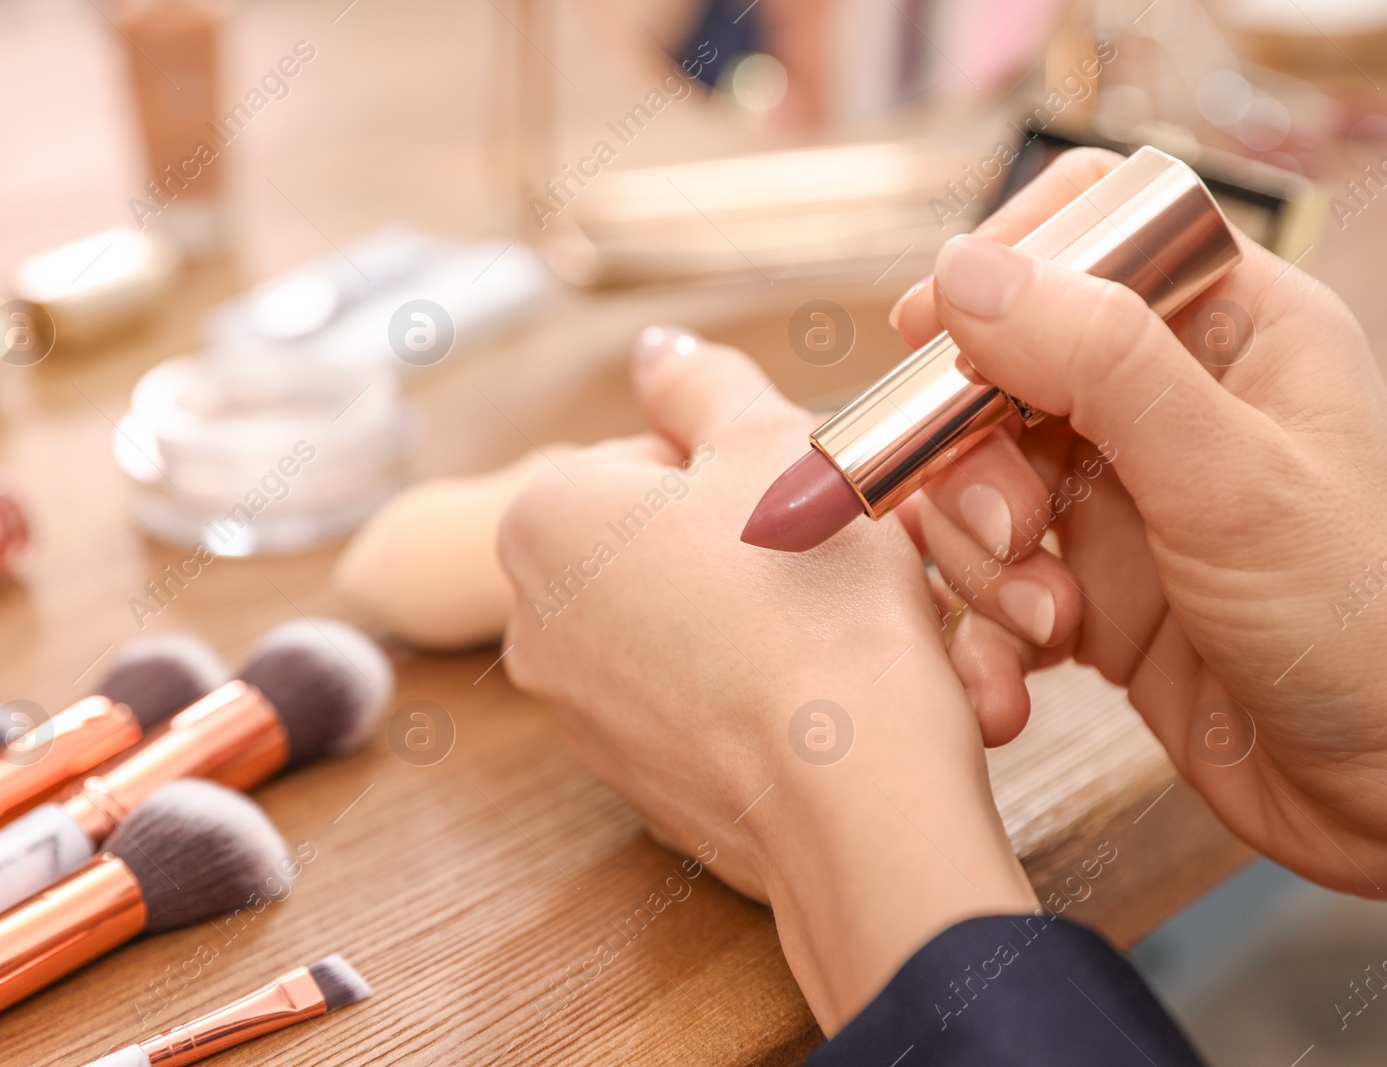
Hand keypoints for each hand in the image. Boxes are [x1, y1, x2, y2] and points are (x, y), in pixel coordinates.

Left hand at [497, 328, 1037, 1032]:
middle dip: (736, 541)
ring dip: (745, 613)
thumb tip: (654, 348)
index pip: (650, 453)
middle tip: (818, 560)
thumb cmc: (812, 598)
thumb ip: (702, 380)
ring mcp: (577, 715)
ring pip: (678, 625)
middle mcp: (532, 623)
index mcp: (543, 520)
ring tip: (823, 629)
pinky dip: (744, 691)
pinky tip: (806, 695)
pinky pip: (693, 706)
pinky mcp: (633, 784)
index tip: (796, 500)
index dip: (742, 466)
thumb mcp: (770, 443)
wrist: (854, 793)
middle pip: (656, 542)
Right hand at [895, 148, 1386, 901]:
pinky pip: (987, 577)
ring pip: (976, 480)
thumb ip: (1098, 364)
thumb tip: (962, 271)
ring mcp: (1120, 496)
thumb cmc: (1364, 620)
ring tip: (1049, 621)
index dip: (997, 272)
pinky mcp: (1089, 587)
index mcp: (1230, 326)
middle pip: (998, 368)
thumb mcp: (1228, 478)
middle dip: (974, 454)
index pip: (1086, 232)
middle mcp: (1165, 401)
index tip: (929, 335)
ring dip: (983, 556)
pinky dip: (985, 625)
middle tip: (1014, 528)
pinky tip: (1023, 675)